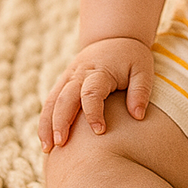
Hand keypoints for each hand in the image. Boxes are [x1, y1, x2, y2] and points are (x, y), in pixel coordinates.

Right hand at [38, 37, 155, 151]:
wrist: (115, 38)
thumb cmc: (132, 58)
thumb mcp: (143, 69)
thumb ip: (141, 91)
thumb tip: (138, 116)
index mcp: (101, 71)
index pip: (91, 92)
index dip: (94, 113)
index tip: (100, 132)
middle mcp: (80, 74)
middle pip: (65, 97)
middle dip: (60, 121)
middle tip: (61, 144)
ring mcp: (69, 77)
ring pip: (52, 100)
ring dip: (47, 124)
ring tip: (48, 149)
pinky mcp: (63, 83)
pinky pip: (50, 102)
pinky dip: (45, 121)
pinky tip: (46, 142)